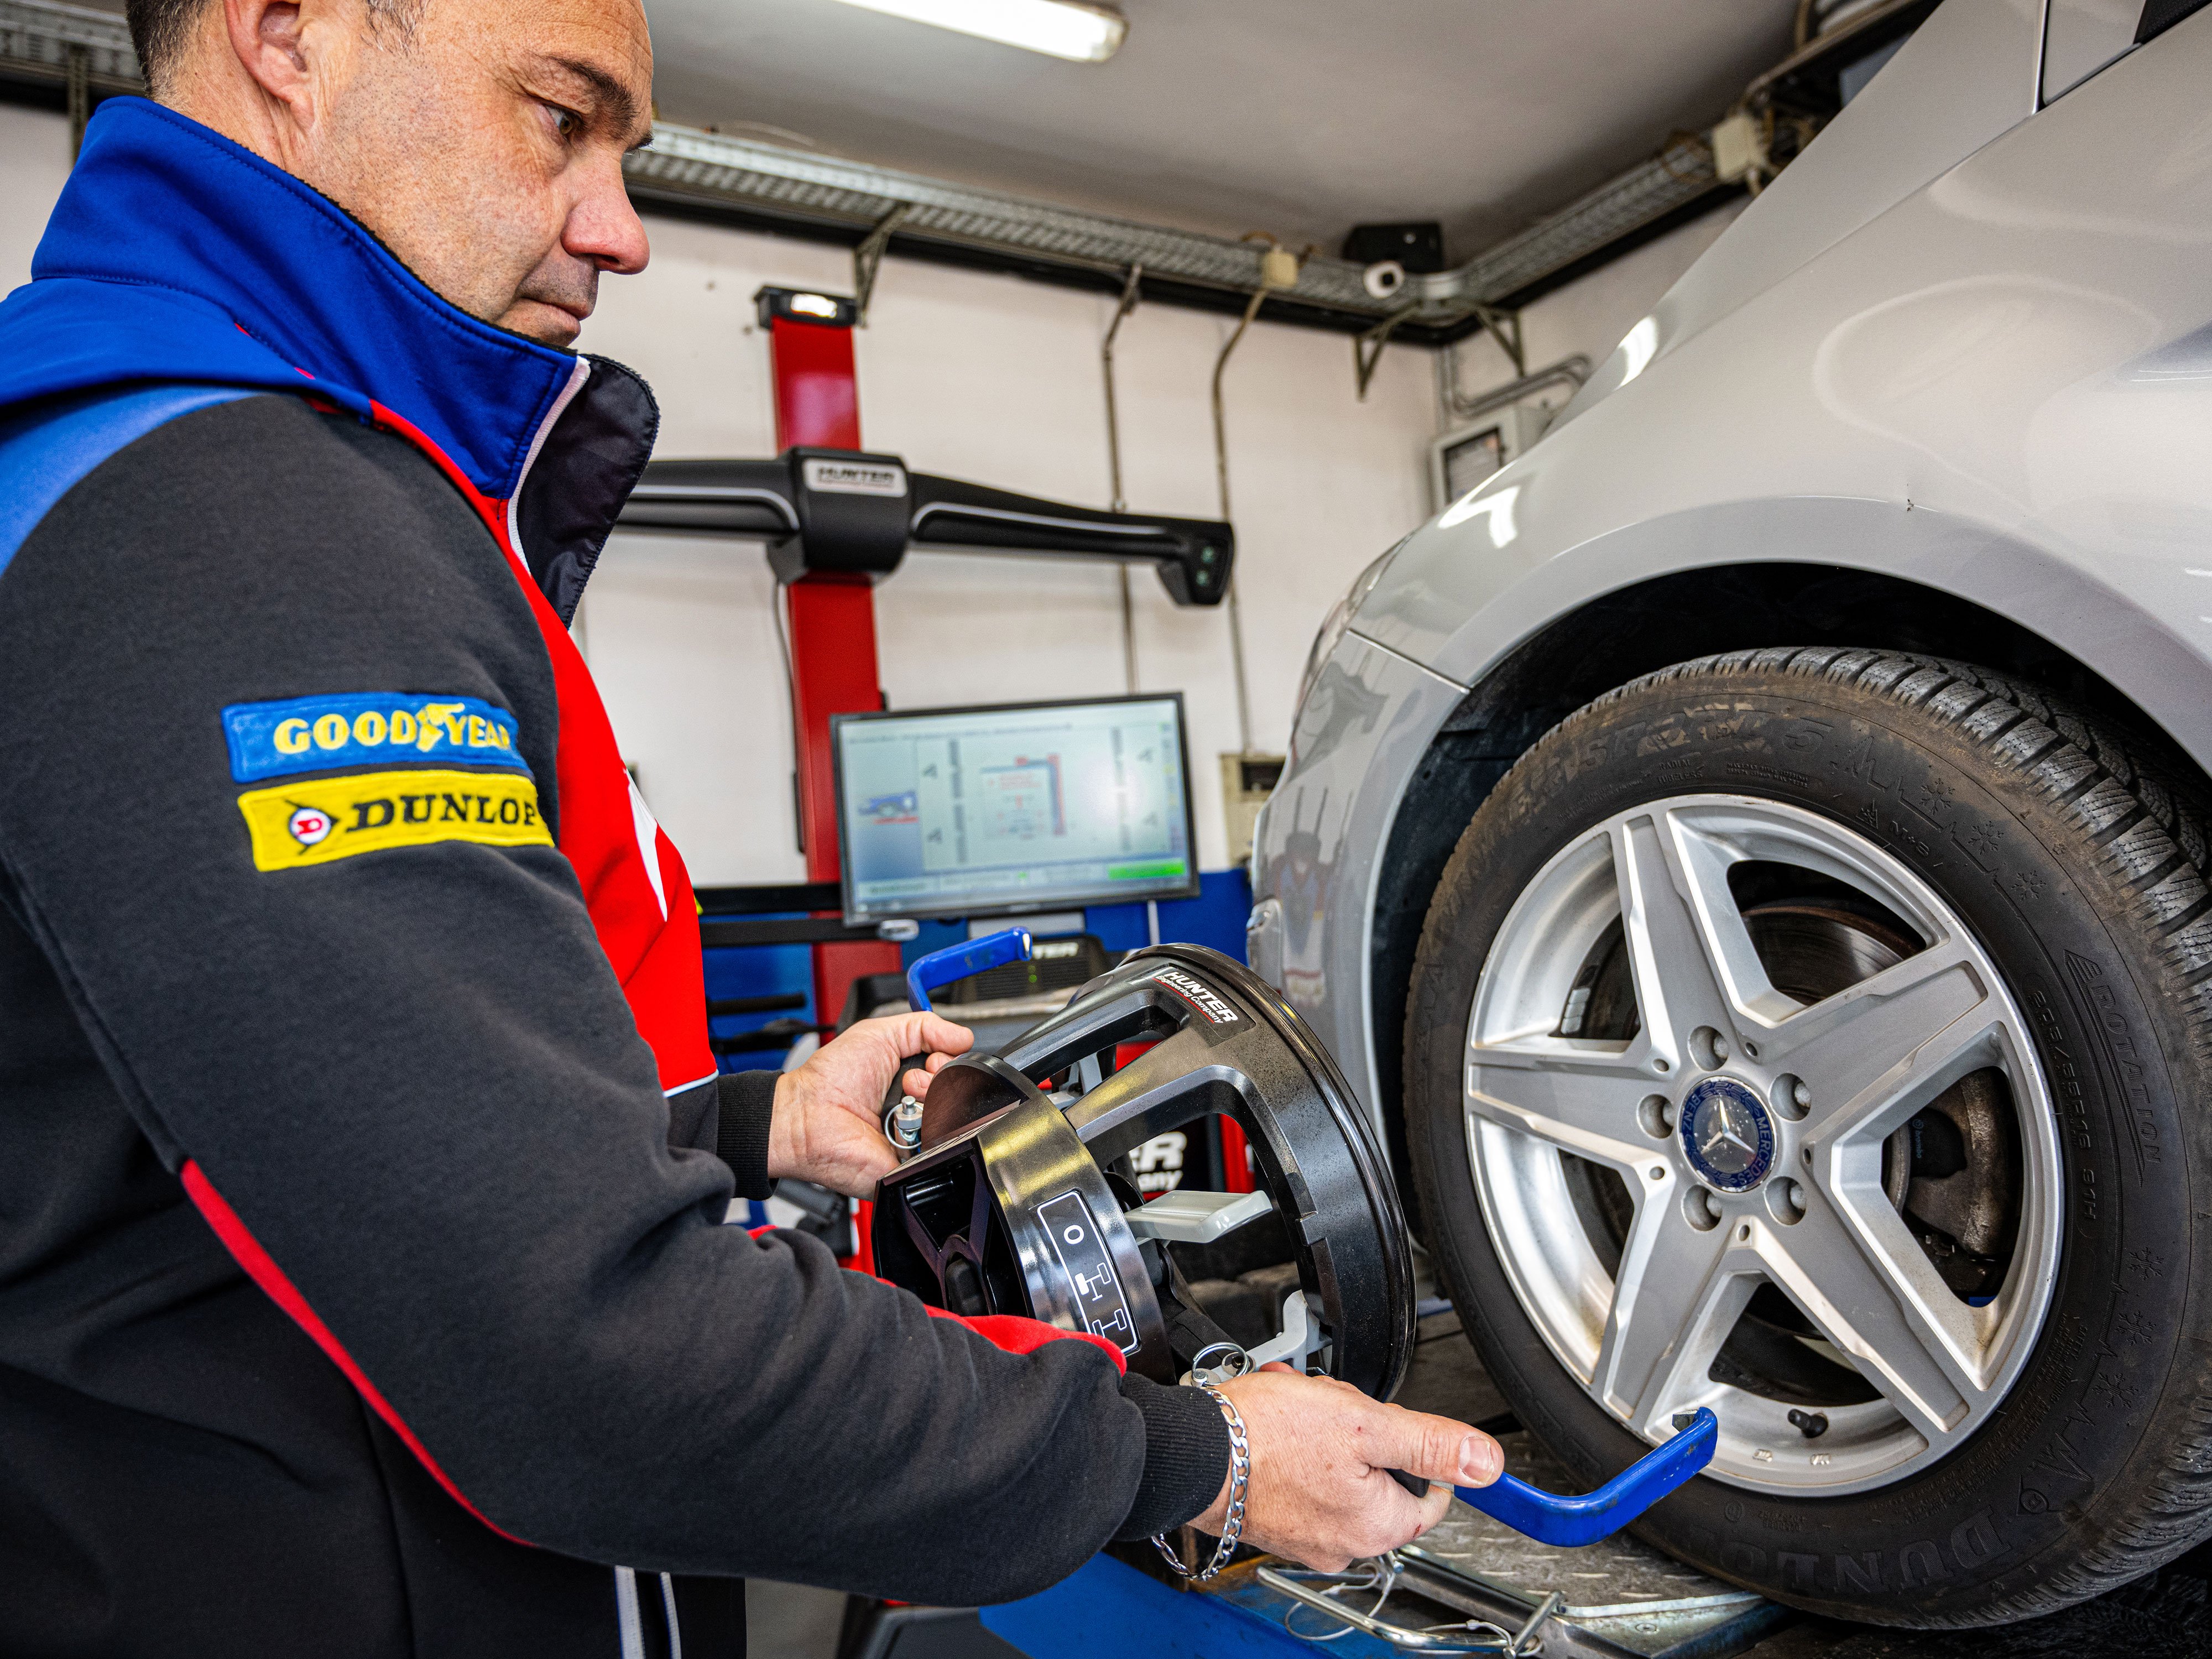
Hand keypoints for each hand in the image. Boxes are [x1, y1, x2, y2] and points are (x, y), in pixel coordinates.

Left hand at [766, 1012, 973, 1196]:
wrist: (809, 1115)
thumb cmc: (833, 1078)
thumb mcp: (879, 1033)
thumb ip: (925, 1027)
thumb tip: (963, 1037)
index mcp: (913, 1077)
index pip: (957, 1067)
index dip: (949, 1060)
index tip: (929, 1058)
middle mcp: (920, 1106)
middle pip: (962, 1090)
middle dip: (940, 1077)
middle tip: (909, 1081)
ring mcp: (920, 1134)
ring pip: (958, 1117)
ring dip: (934, 1099)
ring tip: (905, 1099)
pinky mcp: (917, 1161)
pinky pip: (945, 1145)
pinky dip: (930, 1128)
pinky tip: (908, 1121)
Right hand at [1191, 1364, 1501, 1571]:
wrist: (1192, 1450)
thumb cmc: (1267, 1438)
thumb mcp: (1364, 1422)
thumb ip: (1430, 1443)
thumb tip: (1486, 1462)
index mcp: (1376, 1526)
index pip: (1429, 1495)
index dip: (1414, 1448)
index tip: (1387, 1422)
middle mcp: (1342, 1544)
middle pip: (1382, 1479)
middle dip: (1362, 1432)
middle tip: (1335, 1405)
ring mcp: (1305, 1537)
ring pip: (1341, 1475)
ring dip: (1327, 1434)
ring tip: (1298, 1407)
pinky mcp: (1273, 1522)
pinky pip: (1303, 1483)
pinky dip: (1295, 1451)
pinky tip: (1277, 1425)